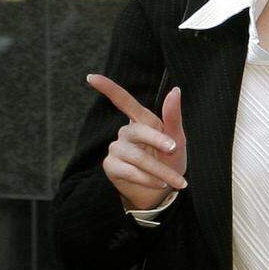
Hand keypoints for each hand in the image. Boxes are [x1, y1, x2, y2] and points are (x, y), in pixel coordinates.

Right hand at [87, 73, 186, 210]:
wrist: (162, 192)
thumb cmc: (170, 161)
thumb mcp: (178, 140)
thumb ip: (173, 117)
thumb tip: (175, 90)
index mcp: (141, 121)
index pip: (122, 101)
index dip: (108, 88)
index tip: (91, 77)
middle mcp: (125, 133)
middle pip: (137, 131)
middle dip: (157, 140)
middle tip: (174, 148)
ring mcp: (116, 149)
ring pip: (137, 157)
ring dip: (160, 170)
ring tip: (177, 181)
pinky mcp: (111, 167)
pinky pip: (130, 171)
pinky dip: (148, 179)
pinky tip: (160, 185)